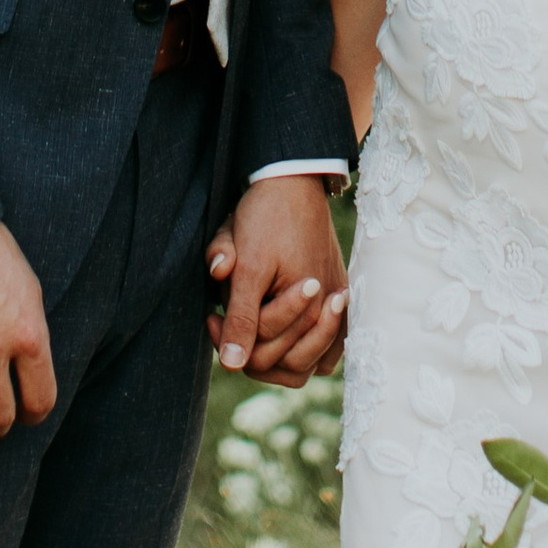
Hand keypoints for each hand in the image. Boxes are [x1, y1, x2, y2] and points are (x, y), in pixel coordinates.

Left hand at [206, 175, 347, 378]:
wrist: (293, 181)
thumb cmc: (268, 218)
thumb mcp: (248, 264)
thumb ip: (241, 315)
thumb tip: (231, 363)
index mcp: (308, 302)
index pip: (262, 352)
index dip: (228, 337)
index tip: (210, 314)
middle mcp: (329, 310)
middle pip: (283, 364)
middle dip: (249, 345)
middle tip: (222, 316)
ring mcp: (336, 306)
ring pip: (304, 365)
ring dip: (274, 355)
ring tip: (250, 329)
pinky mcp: (336, 300)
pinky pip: (325, 352)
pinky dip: (303, 354)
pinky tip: (279, 337)